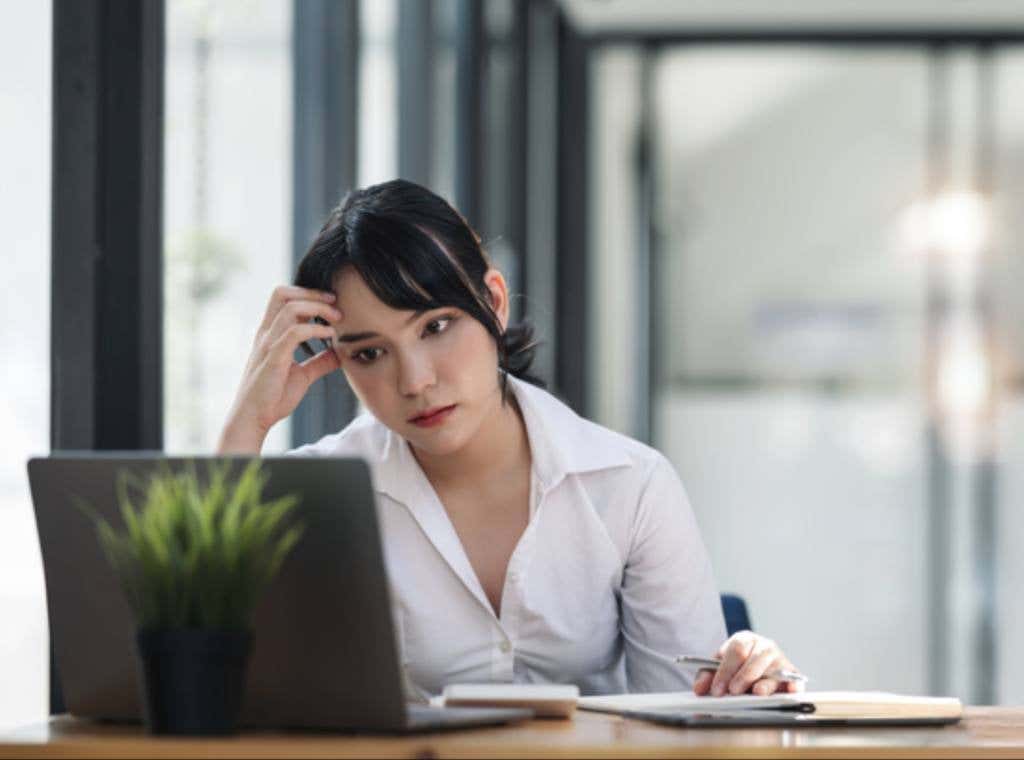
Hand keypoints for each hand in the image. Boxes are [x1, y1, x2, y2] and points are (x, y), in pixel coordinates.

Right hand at [219, 285, 341, 451]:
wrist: (253, 419)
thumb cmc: (273, 398)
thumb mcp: (303, 375)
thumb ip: (320, 363)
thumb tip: (339, 354)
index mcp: (270, 335)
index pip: (282, 298)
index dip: (307, 294)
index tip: (330, 301)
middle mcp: (266, 334)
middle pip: (283, 294)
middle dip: (312, 293)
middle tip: (335, 302)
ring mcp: (268, 344)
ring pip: (290, 308)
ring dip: (317, 308)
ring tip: (336, 318)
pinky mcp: (274, 358)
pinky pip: (294, 333)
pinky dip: (315, 329)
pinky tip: (329, 334)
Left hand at [692, 631, 802, 696]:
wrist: (756, 665)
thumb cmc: (737, 666)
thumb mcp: (720, 666)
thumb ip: (707, 675)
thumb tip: (699, 689)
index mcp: (744, 639)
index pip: (736, 651)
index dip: (725, 670)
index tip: (717, 689)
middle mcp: (765, 646)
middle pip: (756, 659)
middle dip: (743, 676)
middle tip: (733, 692)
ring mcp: (781, 659)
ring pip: (775, 669)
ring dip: (766, 682)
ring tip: (757, 693)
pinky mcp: (793, 674)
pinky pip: (795, 680)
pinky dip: (794, 686)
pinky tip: (790, 692)